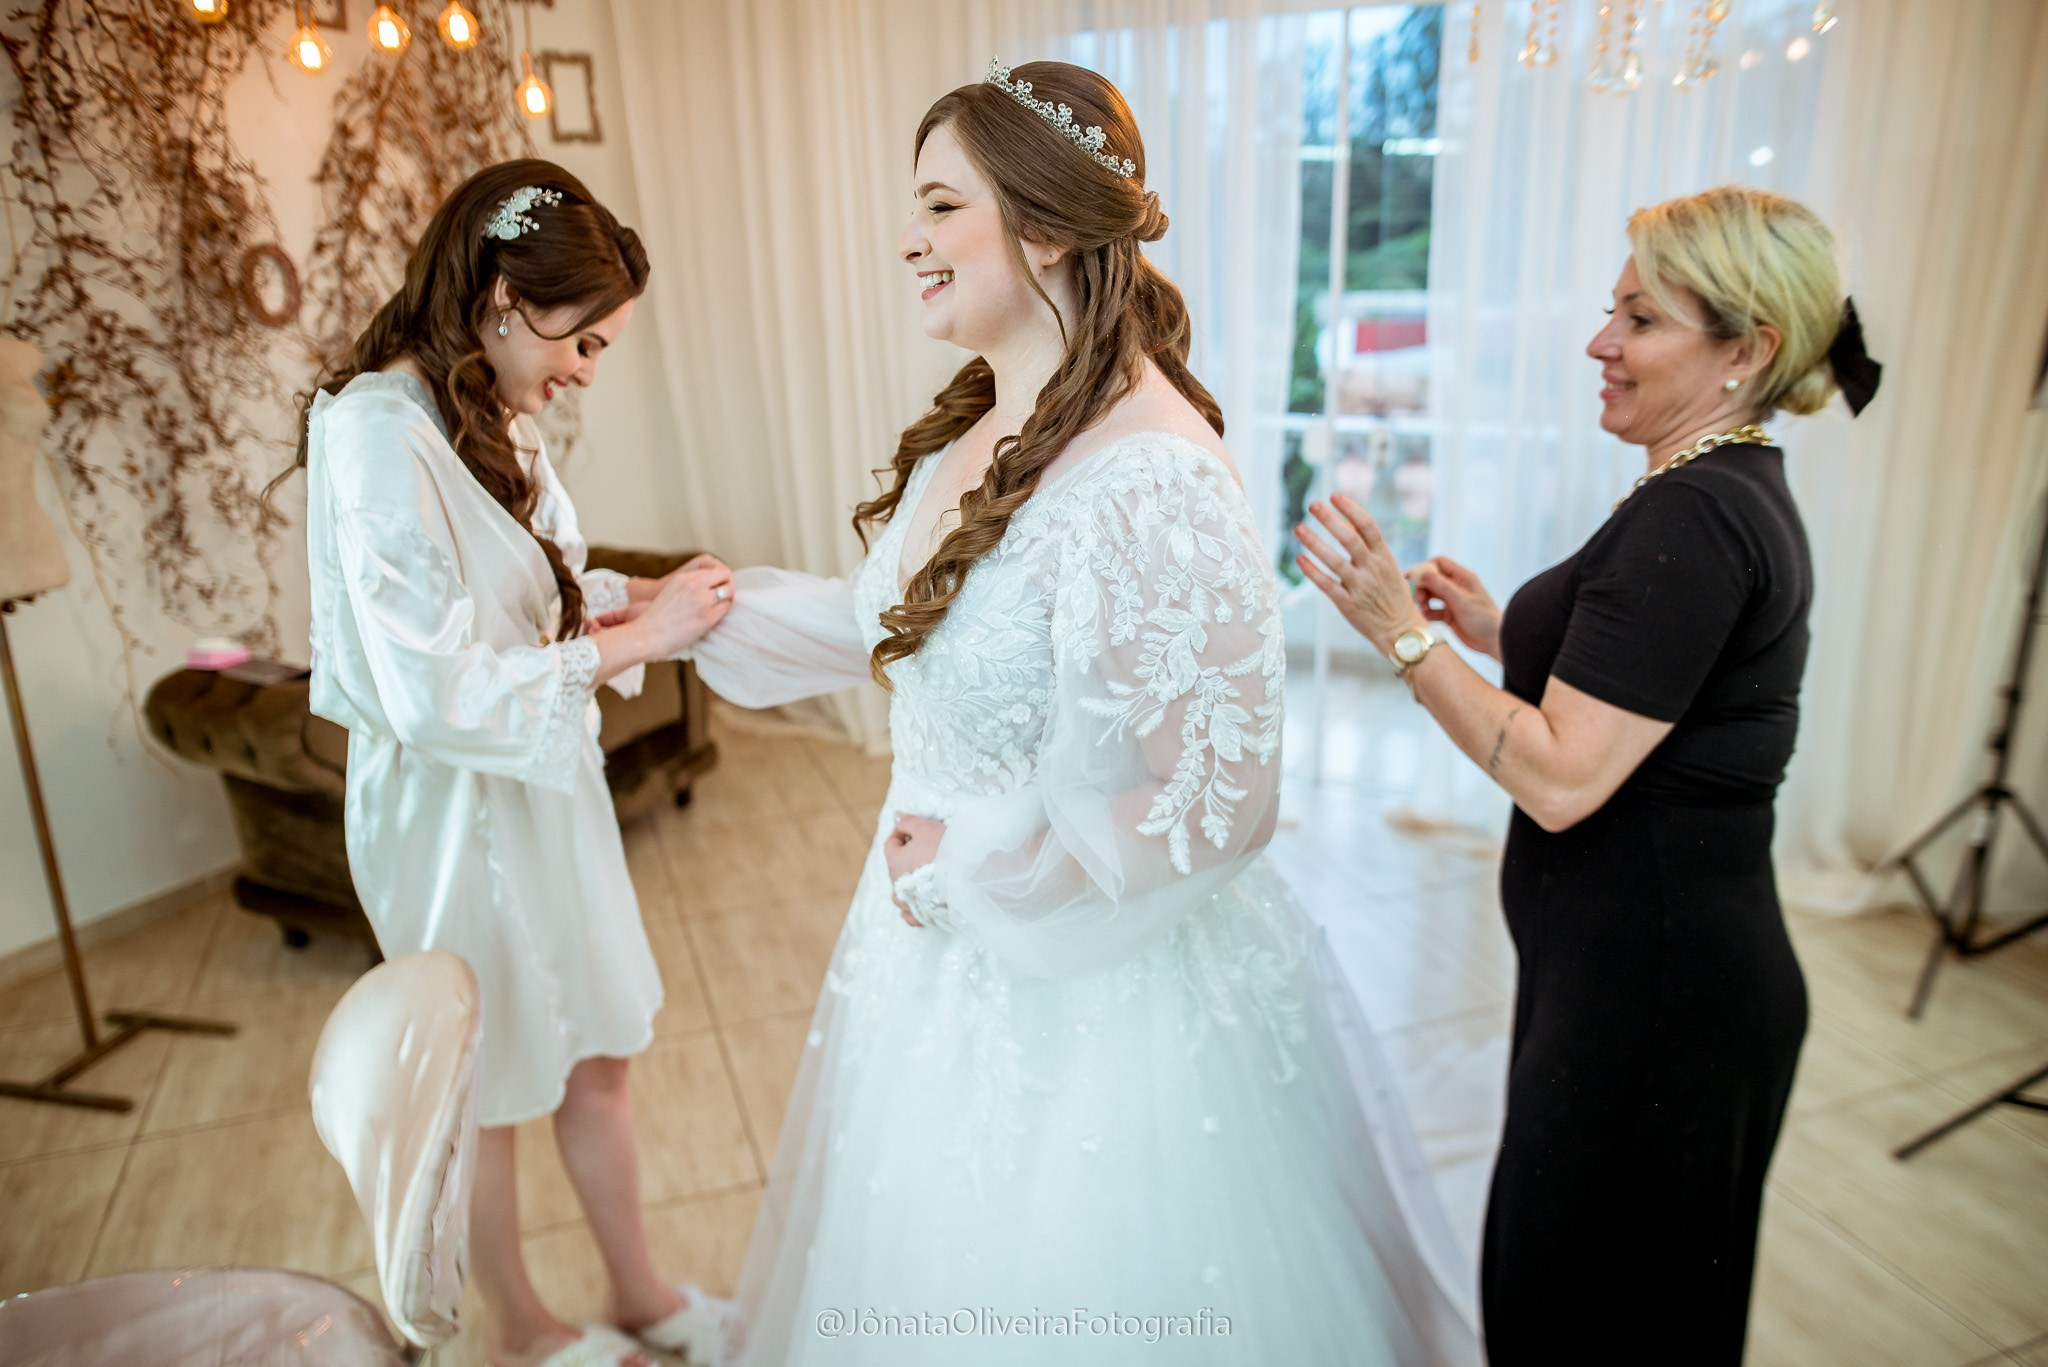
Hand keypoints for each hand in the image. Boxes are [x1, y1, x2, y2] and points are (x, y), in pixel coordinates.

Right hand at [630, 562, 734, 655]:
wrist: (648, 635)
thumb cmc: (658, 617)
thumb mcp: (672, 590)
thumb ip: (690, 583)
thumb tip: (711, 583)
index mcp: (684, 577)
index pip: (715, 569)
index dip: (720, 577)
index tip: (718, 586)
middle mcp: (694, 585)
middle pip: (725, 575)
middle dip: (727, 585)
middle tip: (723, 596)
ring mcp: (701, 600)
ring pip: (728, 591)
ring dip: (727, 598)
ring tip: (719, 607)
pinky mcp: (707, 617)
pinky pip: (725, 609)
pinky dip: (723, 611)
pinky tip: (714, 617)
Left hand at [885, 813, 944, 926]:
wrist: (964, 879)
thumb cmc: (943, 851)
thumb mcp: (925, 828)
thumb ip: (908, 821)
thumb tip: (896, 816)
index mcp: (894, 862)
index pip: (891, 844)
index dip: (901, 833)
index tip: (914, 828)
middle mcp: (896, 884)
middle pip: (896, 867)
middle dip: (907, 856)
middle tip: (926, 846)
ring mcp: (908, 902)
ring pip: (900, 893)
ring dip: (908, 883)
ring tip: (922, 876)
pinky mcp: (922, 915)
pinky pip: (911, 914)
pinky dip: (913, 907)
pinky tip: (920, 903)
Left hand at [1294, 494, 1427, 655]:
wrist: (1401, 631)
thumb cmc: (1392, 596)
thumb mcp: (1389, 568)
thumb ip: (1369, 549)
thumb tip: (1346, 522)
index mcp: (1385, 557)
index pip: (1368, 526)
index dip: (1351, 509)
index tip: (1335, 496)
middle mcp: (1373, 570)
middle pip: (1350, 539)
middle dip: (1330, 520)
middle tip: (1313, 505)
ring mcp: (1360, 587)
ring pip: (1334, 561)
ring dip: (1315, 542)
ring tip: (1299, 528)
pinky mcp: (1348, 604)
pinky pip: (1326, 585)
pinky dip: (1312, 571)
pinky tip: (1300, 558)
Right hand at [1408, 555, 1502, 660]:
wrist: (1495, 641)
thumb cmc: (1484, 619)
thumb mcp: (1462, 601)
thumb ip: (1443, 587)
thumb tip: (1423, 573)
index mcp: (1463, 578)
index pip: (1439, 564)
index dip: (1424, 568)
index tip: (1411, 577)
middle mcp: (1457, 587)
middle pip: (1432, 579)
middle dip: (1422, 587)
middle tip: (1418, 599)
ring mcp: (1453, 601)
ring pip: (1431, 595)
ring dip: (1424, 600)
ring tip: (1423, 609)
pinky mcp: (1450, 615)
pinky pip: (1433, 610)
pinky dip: (1428, 613)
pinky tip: (1426, 618)